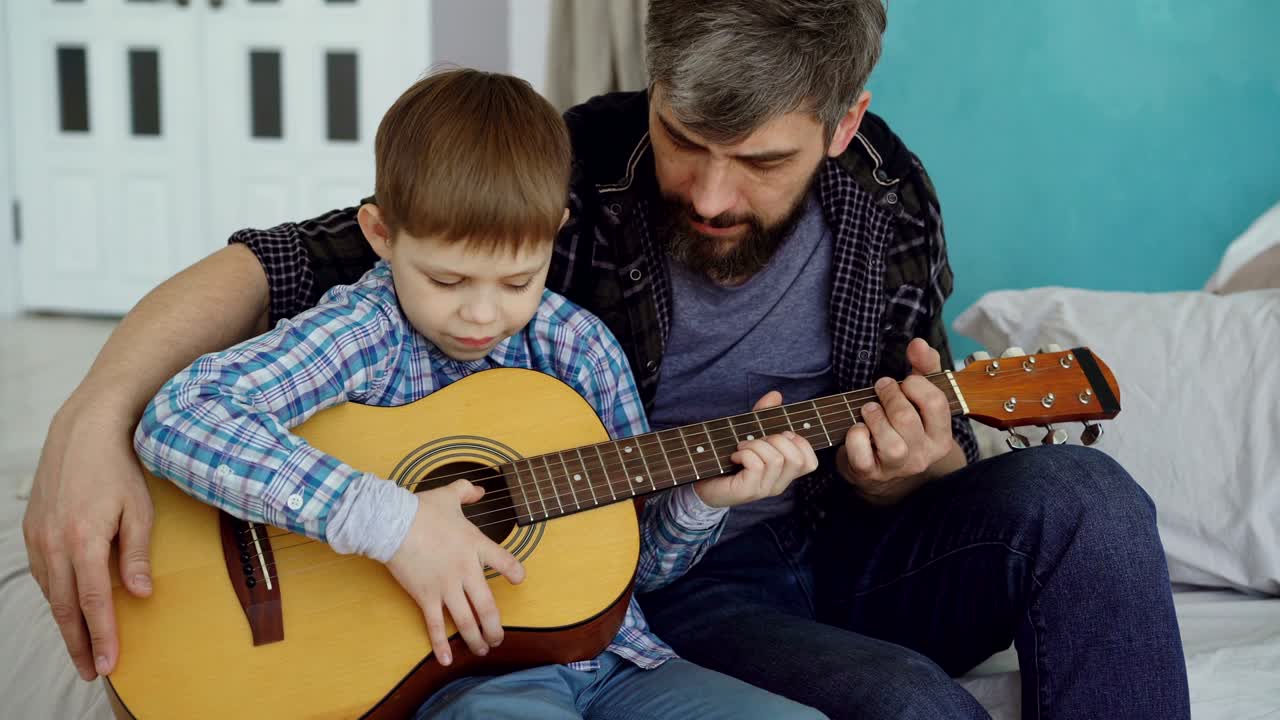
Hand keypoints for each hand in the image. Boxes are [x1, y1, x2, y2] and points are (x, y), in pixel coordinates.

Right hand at [22, 397, 154, 680]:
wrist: (84, 433)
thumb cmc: (120, 469)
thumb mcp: (140, 510)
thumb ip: (138, 554)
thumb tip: (141, 594)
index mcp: (84, 540)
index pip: (93, 601)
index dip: (101, 636)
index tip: (108, 664)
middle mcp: (55, 543)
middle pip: (65, 606)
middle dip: (78, 642)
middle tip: (91, 671)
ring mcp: (38, 537)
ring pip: (49, 593)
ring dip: (64, 624)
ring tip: (81, 648)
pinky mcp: (32, 530)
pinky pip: (41, 573)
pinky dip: (54, 596)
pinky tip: (66, 609)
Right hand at [387, 479, 524, 665]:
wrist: (393, 522)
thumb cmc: (421, 509)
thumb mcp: (449, 494)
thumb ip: (467, 491)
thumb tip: (479, 489)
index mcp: (476, 546)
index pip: (505, 562)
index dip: (515, 572)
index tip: (519, 580)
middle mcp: (466, 571)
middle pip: (488, 607)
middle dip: (495, 628)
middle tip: (498, 639)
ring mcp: (447, 587)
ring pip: (467, 621)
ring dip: (476, 639)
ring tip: (482, 650)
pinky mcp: (426, 596)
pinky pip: (436, 625)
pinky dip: (441, 644)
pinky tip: (447, 659)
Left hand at [694, 391, 819, 507]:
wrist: (703, 483)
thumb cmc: (728, 458)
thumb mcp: (749, 433)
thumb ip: (764, 416)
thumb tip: (776, 395)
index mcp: (784, 473)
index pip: (810, 462)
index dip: (800, 443)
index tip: (778, 435)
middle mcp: (779, 484)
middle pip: (796, 458)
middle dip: (776, 439)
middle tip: (756, 440)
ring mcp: (764, 490)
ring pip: (776, 459)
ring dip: (756, 445)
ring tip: (741, 447)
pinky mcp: (747, 491)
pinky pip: (756, 465)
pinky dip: (744, 453)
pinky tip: (734, 456)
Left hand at [840, 338, 958, 503]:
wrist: (880, 469)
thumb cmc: (900, 426)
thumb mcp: (917, 397)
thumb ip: (923, 367)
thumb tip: (919, 343)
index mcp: (941, 436)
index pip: (936, 403)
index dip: (916, 385)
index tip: (904, 382)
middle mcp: (924, 455)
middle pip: (906, 418)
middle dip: (889, 395)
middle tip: (881, 388)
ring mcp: (897, 468)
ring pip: (889, 442)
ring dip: (874, 416)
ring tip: (868, 408)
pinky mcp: (871, 474)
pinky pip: (862, 455)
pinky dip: (855, 437)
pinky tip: (857, 428)